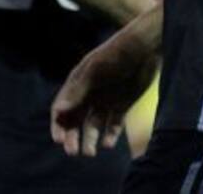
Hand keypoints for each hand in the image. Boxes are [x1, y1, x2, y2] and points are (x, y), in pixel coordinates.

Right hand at [50, 12, 159, 156]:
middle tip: (73, 152)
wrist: (145, 49)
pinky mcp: (122, 106)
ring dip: (90, 139)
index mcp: (77, 83)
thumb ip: (77, 91)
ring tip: (90, 153)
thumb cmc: (115, 55)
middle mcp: (88, 94)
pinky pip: (113, 125)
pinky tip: (108, 144)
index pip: (61, 108)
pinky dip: (110, 136)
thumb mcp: (94, 72)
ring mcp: (105, 100)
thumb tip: (58, 110)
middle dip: (72, 136)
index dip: (58, 124)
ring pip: (93, 126)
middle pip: (75, 120)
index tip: (58, 140)